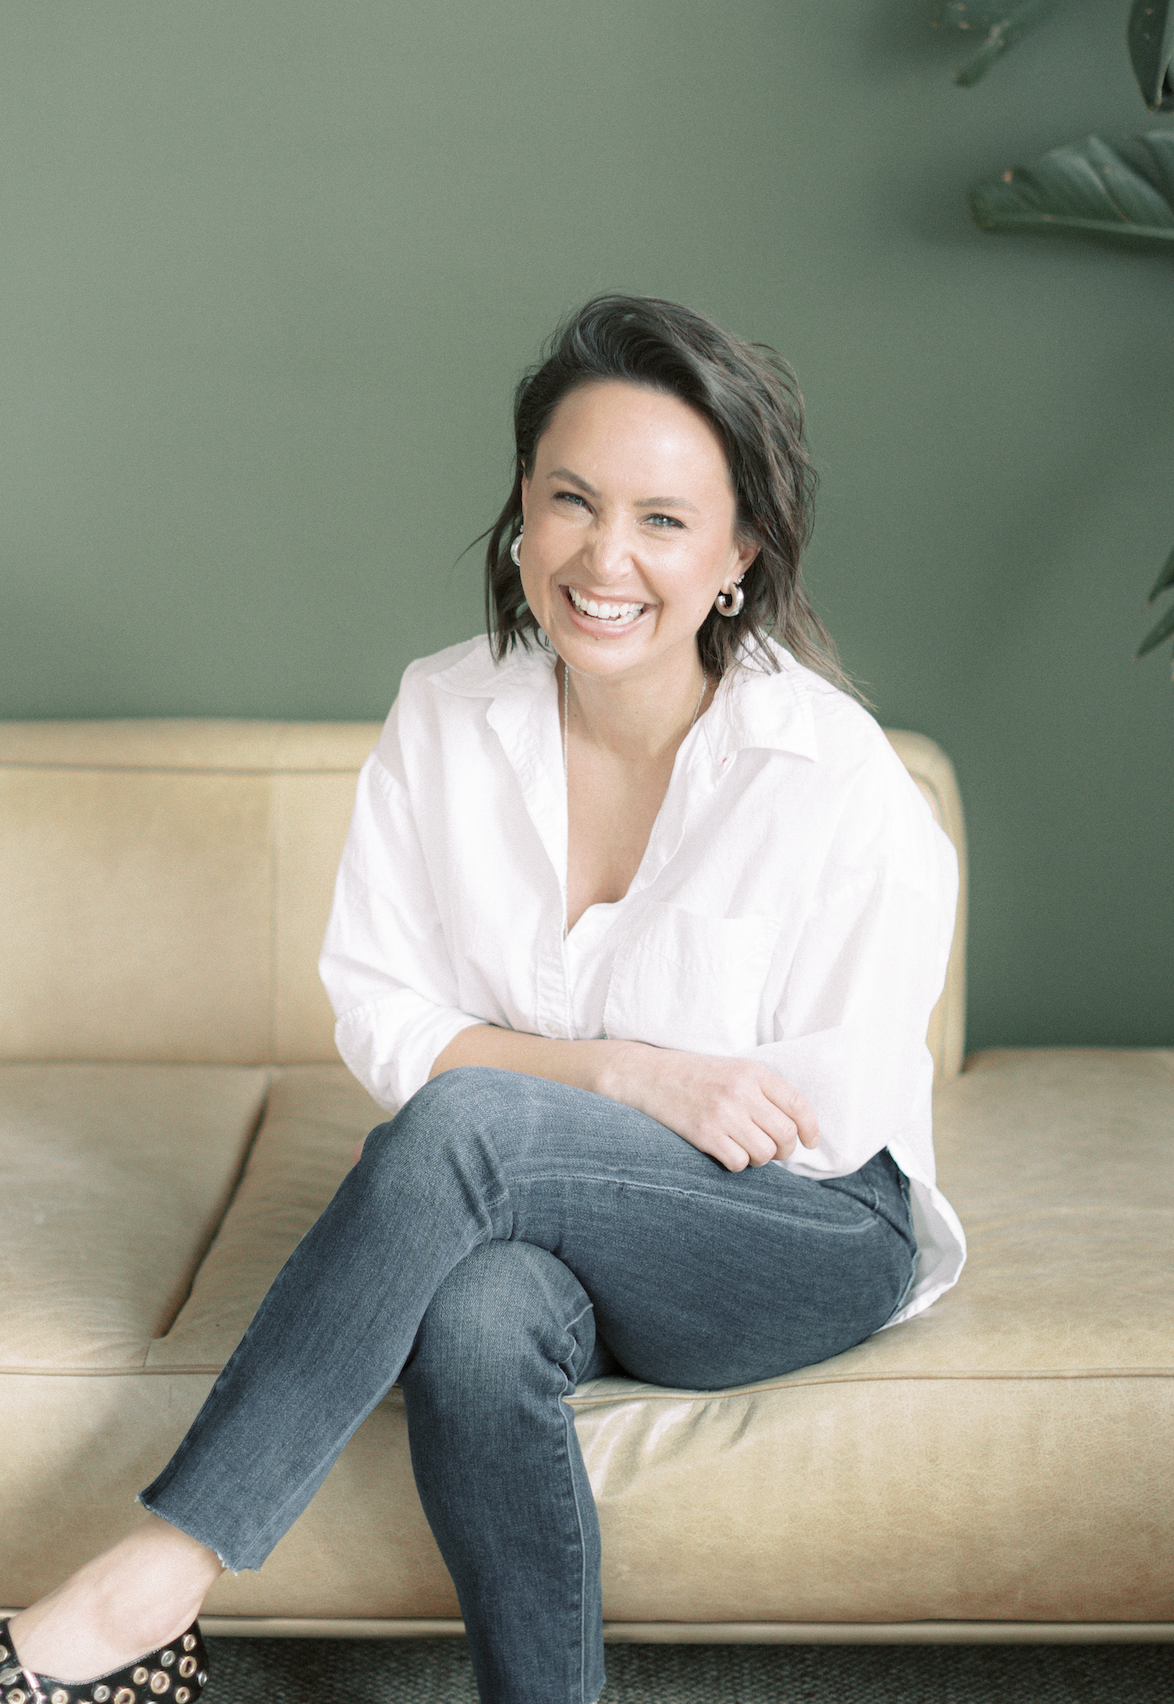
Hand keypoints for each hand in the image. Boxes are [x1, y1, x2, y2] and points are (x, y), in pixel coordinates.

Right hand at [605, 1043, 819, 1172]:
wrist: (647, 1075)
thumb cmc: (694, 1075)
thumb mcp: (733, 1070)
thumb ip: (763, 1091)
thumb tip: (795, 1127)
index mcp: (752, 1072)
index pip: (798, 1104)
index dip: (810, 1128)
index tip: (809, 1142)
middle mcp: (741, 1091)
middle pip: (785, 1134)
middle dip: (785, 1150)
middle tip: (773, 1151)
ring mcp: (722, 1113)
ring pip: (764, 1153)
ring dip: (759, 1158)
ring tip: (745, 1149)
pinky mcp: (704, 1133)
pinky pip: (738, 1163)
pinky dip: (737, 1164)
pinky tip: (725, 1152)